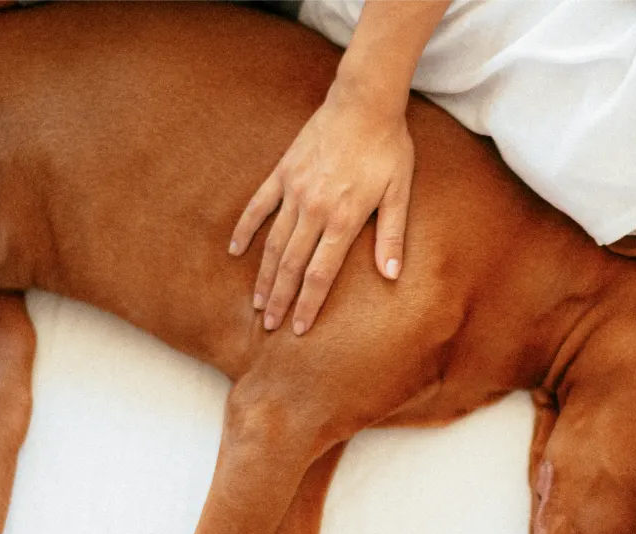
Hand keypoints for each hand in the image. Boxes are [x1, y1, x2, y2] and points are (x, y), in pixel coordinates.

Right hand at [229, 86, 413, 334]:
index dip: (308, 303)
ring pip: (273, 242)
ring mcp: (294, 189)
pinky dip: (246, 229)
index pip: (320, 273)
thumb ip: (392, 235)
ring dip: (263, 275)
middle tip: (268, 327)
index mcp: (344, 218)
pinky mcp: (283, 171)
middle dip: (280, 299)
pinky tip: (236, 251)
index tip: (298, 328)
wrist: (363, 102)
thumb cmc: (388, 148)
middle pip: (291, 264)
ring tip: (256, 302)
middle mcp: (314, 208)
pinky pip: (259, 205)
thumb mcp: (400, 192)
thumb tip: (391, 274)